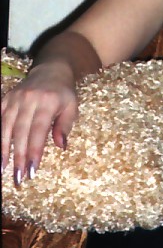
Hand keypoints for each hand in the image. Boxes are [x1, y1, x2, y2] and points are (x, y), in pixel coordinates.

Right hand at [1, 61, 78, 184]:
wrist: (51, 70)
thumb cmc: (64, 93)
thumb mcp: (72, 107)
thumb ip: (65, 126)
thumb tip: (61, 146)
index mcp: (48, 101)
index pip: (38, 130)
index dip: (34, 151)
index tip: (32, 170)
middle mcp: (29, 99)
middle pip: (20, 132)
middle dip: (18, 156)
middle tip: (18, 177)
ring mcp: (15, 98)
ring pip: (6, 126)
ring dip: (3, 150)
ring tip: (3, 169)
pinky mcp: (6, 98)